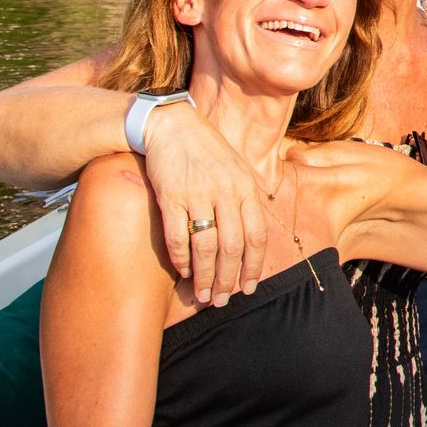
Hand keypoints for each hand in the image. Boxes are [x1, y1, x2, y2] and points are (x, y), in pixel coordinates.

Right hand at [142, 105, 269, 305]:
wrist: (173, 126)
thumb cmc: (208, 151)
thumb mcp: (237, 169)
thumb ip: (247, 199)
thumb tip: (253, 236)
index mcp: (246, 188)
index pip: (256, 236)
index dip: (253, 266)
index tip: (248, 288)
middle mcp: (226, 193)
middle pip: (232, 247)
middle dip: (228, 279)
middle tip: (221, 300)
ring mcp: (198, 194)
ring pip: (206, 246)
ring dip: (204, 276)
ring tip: (202, 295)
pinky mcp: (171, 197)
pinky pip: (177, 236)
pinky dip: (181, 258)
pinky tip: (183, 271)